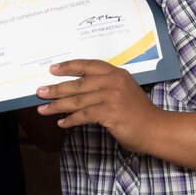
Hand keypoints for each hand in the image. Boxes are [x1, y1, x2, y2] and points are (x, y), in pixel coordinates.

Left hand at [37, 59, 161, 150]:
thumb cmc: (139, 113)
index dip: (69, 66)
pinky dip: (70, 120)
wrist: (155, 129)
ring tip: (43, 109)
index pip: (88, 65)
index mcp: (116, 73)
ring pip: (77, 100)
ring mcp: (111, 97)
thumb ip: (106, 87)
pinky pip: (83, 115)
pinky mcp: (110, 113)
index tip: (53, 69)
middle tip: (40, 91)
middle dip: (56, 88)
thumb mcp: (124, 91)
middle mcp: (113, 81)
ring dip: (57, 105)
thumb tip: (78, 90)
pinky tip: (62, 123)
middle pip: (78, 83)